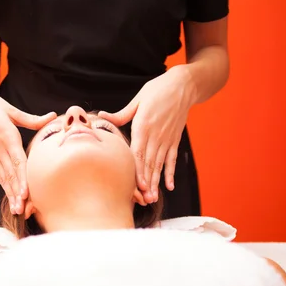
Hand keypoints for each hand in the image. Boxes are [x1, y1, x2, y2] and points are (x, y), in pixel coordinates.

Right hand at [0, 87, 55, 214]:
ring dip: (11, 194)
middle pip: (10, 174)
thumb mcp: (10, 110)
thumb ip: (32, 119)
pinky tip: (11, 199)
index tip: (26, 193)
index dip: (22, 178)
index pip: (17, 162)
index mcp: (6, 137)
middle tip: (24, 209)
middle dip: (17, 193)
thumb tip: (53, 116)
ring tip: (17, 210)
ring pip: (4, 178)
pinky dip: (5, 187)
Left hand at [99, 65, 195, 203]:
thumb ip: (121, 114)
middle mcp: (156, 135)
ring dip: (156, 182)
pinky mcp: (174, 140)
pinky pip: (172, 159)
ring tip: (153, 198)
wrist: (183, 86)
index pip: (138, 153)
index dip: (137, 171)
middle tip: (143, 200)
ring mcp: (166, 139)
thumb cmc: (157, 90)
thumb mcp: (138, 100)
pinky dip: (170, 173)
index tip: (136, 186)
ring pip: (159, 164)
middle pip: (149, 163)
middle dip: (146, 183)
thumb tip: (101, 116)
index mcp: (143, 126)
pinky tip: (169, 186)